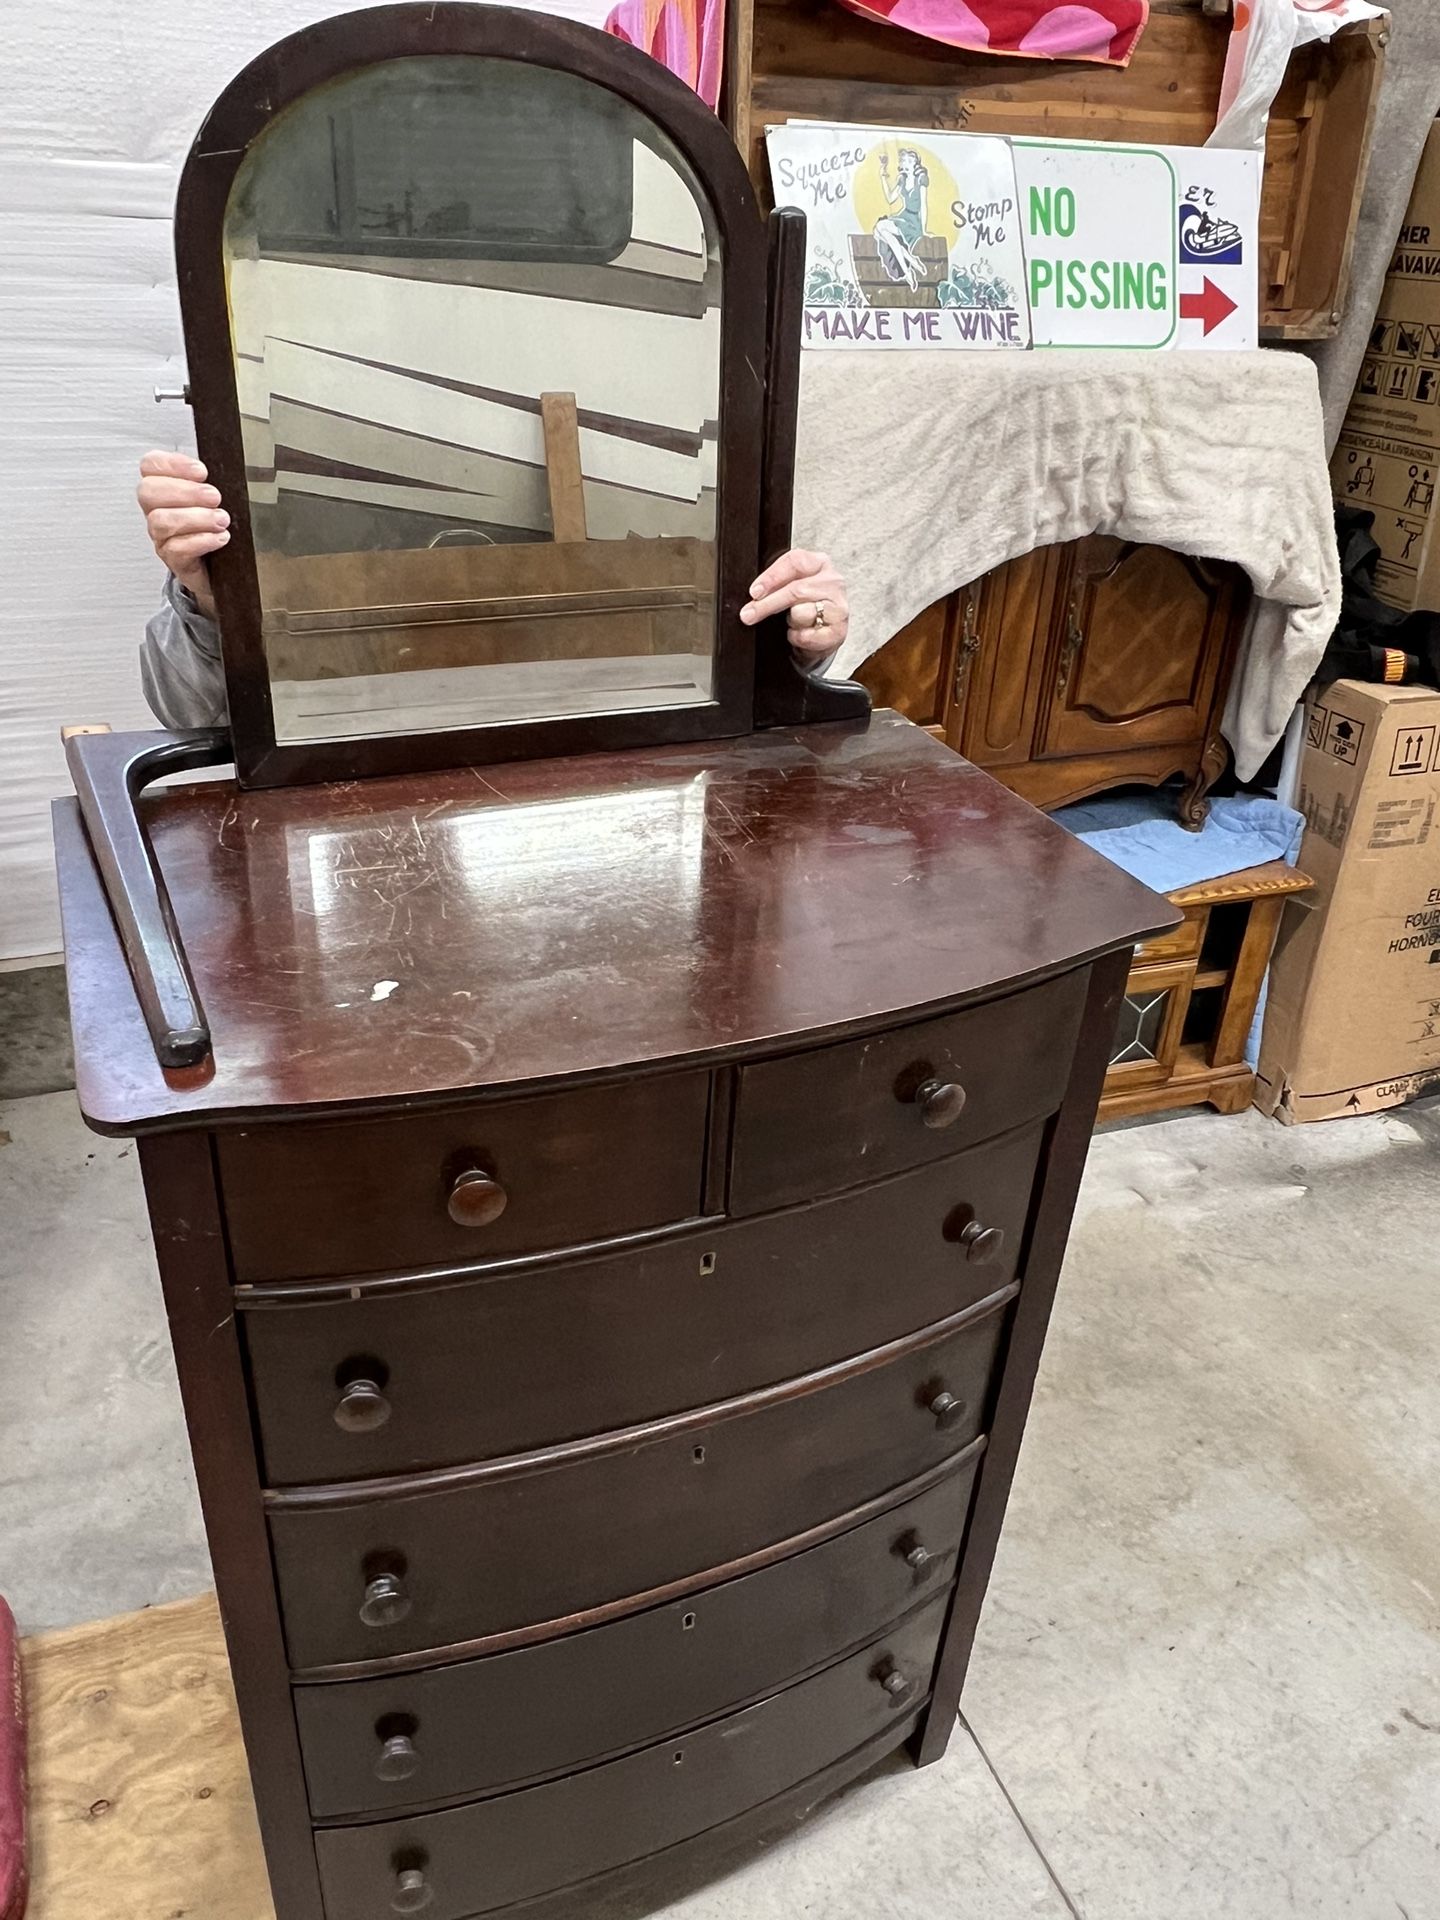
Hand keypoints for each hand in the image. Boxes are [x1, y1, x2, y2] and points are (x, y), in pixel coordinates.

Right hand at [137, 450, 228, 618]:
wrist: (222, 568)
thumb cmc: (215, 527)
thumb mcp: (212, 500)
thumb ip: (209, 483)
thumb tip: (226, 471)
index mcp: (163, 489)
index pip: (150, 465)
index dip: (172, 464)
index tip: (202, 472)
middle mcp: (156, 511)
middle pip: (149, 492)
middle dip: (185, 491)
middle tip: (215, 497)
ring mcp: (161, 537)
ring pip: (161, 521)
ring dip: (196, 517)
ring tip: (222, 520)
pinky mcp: (174, 560)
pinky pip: (176, 549)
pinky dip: (201, 540)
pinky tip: (220, 538)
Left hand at [740, 549, 849, 661]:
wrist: (819, 635)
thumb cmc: (803, 606)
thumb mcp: (788, 588)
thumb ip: (774, 585)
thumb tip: (754, 596)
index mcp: (819, 563)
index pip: (795, 562)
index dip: (772, 577)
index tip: (755, 592)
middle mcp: (832, 581)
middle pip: (796, 590)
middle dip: (768, 604)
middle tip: (749, 614)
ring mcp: (838, 606)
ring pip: (802, 613)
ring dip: (791, 621)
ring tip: (792, 622)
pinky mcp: (839, 631)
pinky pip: (808, 636)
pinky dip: (798, 638)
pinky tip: (799, 634)